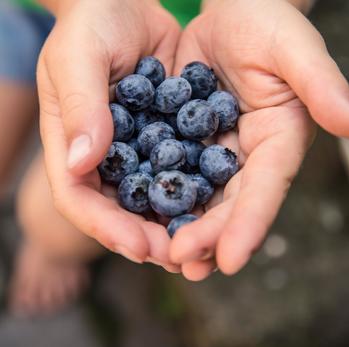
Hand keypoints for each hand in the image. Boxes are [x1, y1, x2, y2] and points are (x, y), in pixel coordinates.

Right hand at [38, 0, 180, 269]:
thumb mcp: (78, 55)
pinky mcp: (164, 141)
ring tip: (199, 247)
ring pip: (150, 201)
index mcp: (71, 144)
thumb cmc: (94, 23)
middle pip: (117, 212)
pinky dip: (193, 195)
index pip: (79, 198)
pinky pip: (179, 173)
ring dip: (172, 227)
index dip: (106, 227)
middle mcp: (102, 158)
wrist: (126, 5)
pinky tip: (214, 210)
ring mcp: (134, 152)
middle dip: (144, 238)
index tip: (139, 247)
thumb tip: (81, 161)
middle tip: (177, 258)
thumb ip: (80, 105)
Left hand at [169, 0, 348, 279]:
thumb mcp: (293, 48)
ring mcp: (215, 151)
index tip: (230, 260)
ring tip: (163, 256)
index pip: (265, 190)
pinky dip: (158, 195)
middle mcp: (247, 155)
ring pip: (199, 197)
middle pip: (229, 204)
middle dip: (208, 236)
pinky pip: (171, 172)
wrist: (229, 11)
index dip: (249, 225)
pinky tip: (141, 214)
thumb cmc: (264, 22)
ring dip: (182, 227)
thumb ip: (319, 84)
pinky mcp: (187, 140)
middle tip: (184, 264)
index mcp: (276, 140)